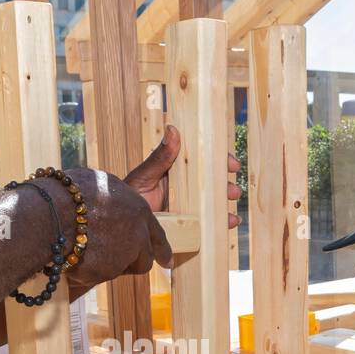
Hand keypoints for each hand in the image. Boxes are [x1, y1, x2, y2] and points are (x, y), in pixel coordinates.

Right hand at [49, 167, 172, 291]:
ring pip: (118, 270)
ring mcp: (124, 256)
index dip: (161, 249)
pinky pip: (96, 277)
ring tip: (82, 249)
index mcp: (139, 209)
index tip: (166, 260)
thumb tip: (110, 203)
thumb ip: (112, 199)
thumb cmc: (67, 193)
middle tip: (113, 260)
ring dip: (106, 265)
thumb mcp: (97, 184)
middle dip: (131, 262)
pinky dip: (85, 271)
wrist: (50, 214)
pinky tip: (70, 257)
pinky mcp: (107, 274)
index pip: (156, 234)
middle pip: (143, 259)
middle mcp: (137, 234)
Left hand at [124, 125, 241, 228]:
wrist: (121, 225)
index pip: (202, 161)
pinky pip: (205, 223)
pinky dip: (218, 223)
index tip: (232, 164)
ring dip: (224, 206)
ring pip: (211, 203)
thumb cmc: (128, 197)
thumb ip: (160, 157)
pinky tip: (228, 224)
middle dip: (225, 187)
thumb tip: (173, 129)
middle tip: (233, 192)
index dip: (220, 161)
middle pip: (211, 183)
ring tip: (232, 216)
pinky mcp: (185, 224)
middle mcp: (183, 187)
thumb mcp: (144, 176)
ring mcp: (185, 206)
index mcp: (175, 170)